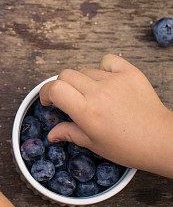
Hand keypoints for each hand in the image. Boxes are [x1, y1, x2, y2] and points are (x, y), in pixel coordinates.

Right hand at [40, 54, 172, 177]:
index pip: (54, 88)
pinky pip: (107, 60)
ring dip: (83, 81)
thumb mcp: (95, 144)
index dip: (45, 92)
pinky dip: (103, 67)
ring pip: (85, 70)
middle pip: (66, 75)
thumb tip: (51, 133)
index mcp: (87, 112)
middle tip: (70, 99)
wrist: (162, 140)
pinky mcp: (130, 73)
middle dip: (62, 86)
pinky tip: (107, 81)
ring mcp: (115, 81)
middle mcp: (99, 93)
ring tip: (94, 96)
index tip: (49, 100)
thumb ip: (70, 133)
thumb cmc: (130, 147)